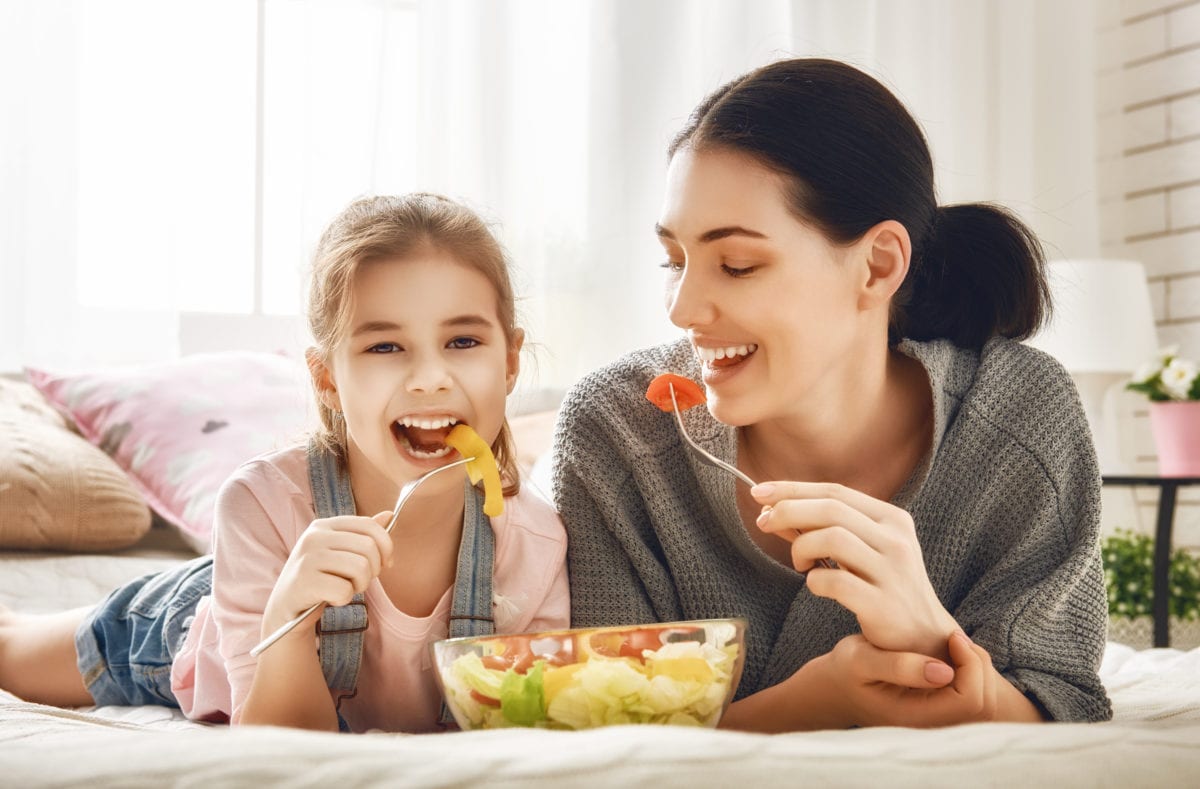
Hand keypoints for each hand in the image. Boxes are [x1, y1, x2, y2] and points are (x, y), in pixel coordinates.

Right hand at [261, 512, 393, 637]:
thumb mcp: (339, 552)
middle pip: (368, 548)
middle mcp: (314, 536)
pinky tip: (330, 598)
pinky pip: (344, 590)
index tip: (385, 564)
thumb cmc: (319, 578)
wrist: (287, 608)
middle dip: (373, 570)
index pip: (369, 526)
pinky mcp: (304, 581)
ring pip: (361, 568)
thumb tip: (390, 515)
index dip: (386, 546)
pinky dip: (343, 599)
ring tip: (345, 589)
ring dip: (360, 585)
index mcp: (324, 525)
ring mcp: (307, 558)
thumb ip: (363, 535)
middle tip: (359, 581)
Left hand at [752, 481, 957, 656]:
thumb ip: (823, 528)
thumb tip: (772, 511)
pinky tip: (816, 585)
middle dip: (788, 511)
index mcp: (892, 518)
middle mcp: (896, 539)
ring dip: (801, 547)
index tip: (759, 492)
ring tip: (800, 564)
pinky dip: (815, 581)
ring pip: (832, 538)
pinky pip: (835, 581)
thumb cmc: (883, 588)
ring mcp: (892, 572)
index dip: (793, 488)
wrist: (922, 638)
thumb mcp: (861, 551)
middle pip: (831, 509)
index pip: (835, 491)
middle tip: (764, 523)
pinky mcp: (883, 604)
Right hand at [824, 632, 1000, 727]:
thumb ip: (898, 666)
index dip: (970, 664)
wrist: (839, 688)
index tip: (951, 636)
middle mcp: (933, 728)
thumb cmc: (847, 670)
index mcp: (915, 719)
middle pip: (985, 703)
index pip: (970, 700)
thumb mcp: (861, 660)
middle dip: (978, 663)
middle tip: (954, 637)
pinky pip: (976, 697)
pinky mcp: (943, 715)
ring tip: (953, 644)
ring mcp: (940, 724)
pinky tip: (951, 656)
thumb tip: (945, 672)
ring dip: (977, 667)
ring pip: (985, 701)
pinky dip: (972, 672)